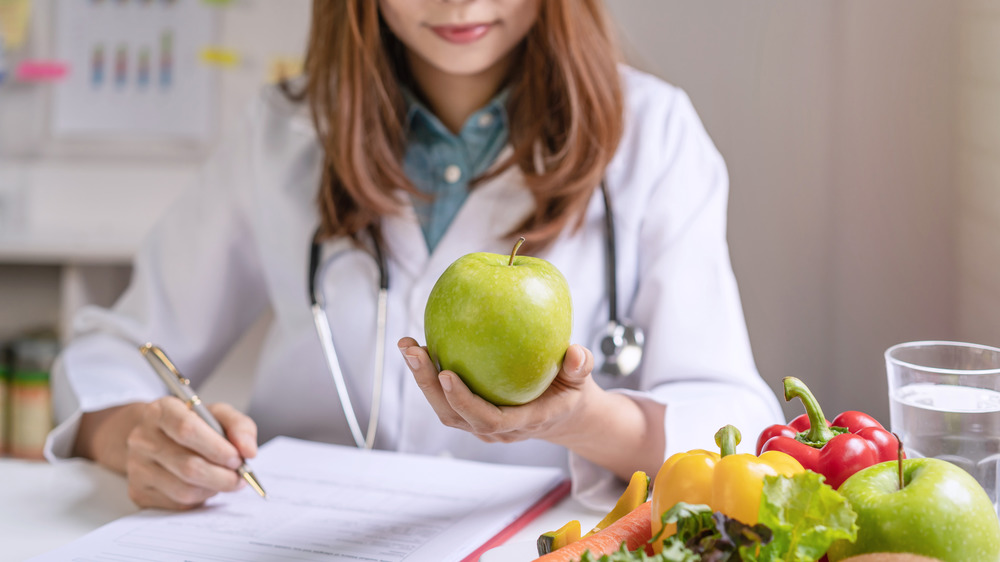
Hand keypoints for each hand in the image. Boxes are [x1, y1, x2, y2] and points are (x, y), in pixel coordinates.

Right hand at [105, 398, 257, 509]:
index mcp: (161, 411)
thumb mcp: (217, 414)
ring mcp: (137, 467)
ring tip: (224, 479)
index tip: (238, 458)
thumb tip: (248, 451)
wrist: (156, 436)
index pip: (187, 430)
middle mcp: (143, 439)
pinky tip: (205, 485)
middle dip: (222, 476)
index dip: (217, 448)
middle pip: (188, 466)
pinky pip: (178, 503)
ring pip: (185, 490)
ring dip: (214, 488)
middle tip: (240, 475)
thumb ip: (239, 426)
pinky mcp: (139, 491)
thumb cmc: (191, 424)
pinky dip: (200, 498)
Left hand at [398, 336, 598, 443]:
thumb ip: (581, 367)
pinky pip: (445, 398)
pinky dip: (429, 375)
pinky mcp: (471, 412)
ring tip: (408, 346)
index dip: (464, 401)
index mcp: (522, 422)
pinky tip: (419, 346)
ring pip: (444, 408)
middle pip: (454, 415)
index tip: (446, 373)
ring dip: (422, 379)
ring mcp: (480, 423)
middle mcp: (495, 429)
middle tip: (414, 351)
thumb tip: (577, 352)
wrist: (563, 414)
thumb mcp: (582, 380)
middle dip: (429, 385)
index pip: (488, 419)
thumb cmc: (571, 392)